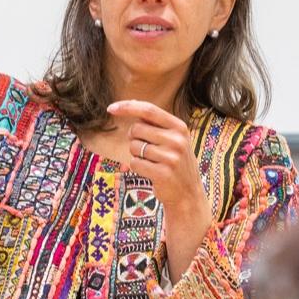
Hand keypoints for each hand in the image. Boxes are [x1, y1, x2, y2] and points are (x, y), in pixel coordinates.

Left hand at [107, 98, 208, 226]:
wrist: (188, 193)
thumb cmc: (175, 162)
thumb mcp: (173, 139)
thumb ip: (154, 123)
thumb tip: (129, 104)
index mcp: (179, 127)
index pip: (149, 110)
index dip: (128, 107)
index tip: (111, 108)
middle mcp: (177, 140)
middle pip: (136, 129)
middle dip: (133, 138)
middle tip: (146, 149)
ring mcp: (171, 157)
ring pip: (134, 147)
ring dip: (136, 154)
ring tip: (152, 162)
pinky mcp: (162, 173)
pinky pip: (134, 163)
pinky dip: (137, 167)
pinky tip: (150, 172)